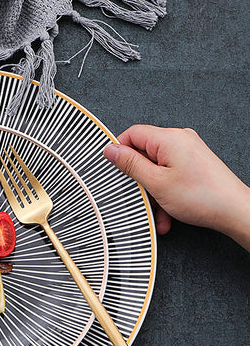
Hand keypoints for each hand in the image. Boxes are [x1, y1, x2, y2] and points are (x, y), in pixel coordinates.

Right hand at [103, 125, 249, 249]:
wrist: (234, 211)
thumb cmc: (202, 197)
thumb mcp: (155, 182)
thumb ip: (130, 164)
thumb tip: (111, 150)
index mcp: (169, 139)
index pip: (132, 134)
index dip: (120, 151)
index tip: (115, 169)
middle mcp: (180, 140)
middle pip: (144, 154)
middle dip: (140, 180)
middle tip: (140, 195)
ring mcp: (188, 152)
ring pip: (156, 169)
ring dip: (152, 192)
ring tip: (158, 210)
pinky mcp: (193, 163)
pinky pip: (169, 174)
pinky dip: (164, 192)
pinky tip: (167, 211)